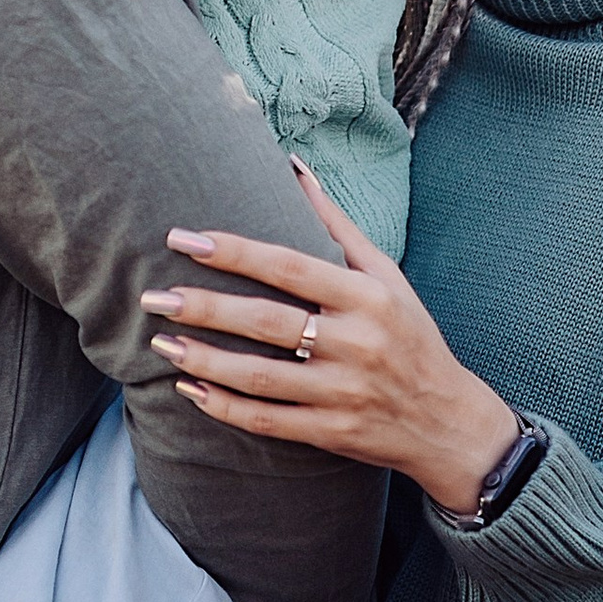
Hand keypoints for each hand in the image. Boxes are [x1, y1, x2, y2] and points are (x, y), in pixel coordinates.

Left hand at [141, 165, 519, 514]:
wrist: (448, 422)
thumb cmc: (411, 337)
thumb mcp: (387, 276)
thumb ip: (337, 226)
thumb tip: (294, 168)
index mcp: (368, 296)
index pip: (290, 267)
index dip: (234, 252)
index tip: (184, 239)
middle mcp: (357, 343)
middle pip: (266, 322)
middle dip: (204, 307)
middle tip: (153, 297)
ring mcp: (344, 392)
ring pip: (260, 376)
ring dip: (204, 360)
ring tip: (161, 341)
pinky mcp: (333, 433)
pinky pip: (267, 420)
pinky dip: (224, 407)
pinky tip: (190, 390)